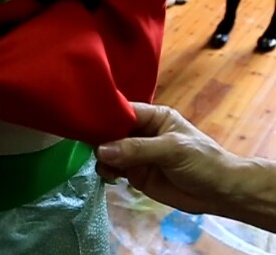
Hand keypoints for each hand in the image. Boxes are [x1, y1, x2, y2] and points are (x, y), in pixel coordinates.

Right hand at [96, 103, 241, 214]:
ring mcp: (136, 154)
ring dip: (101, 157)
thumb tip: (101, 150)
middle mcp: (140, 132)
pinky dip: (106, 171)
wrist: (221, 194)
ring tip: (103, 166)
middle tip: (86, 146)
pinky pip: (113, 169)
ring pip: (108, 151)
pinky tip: (108, 176)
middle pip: (111, 131)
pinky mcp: (134, 173)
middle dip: (98, 138)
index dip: (104, 115)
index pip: (122, 110)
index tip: (83, 121)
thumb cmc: (202, 162)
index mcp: (153, 117)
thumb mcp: (172, 149)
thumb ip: (137, 149)